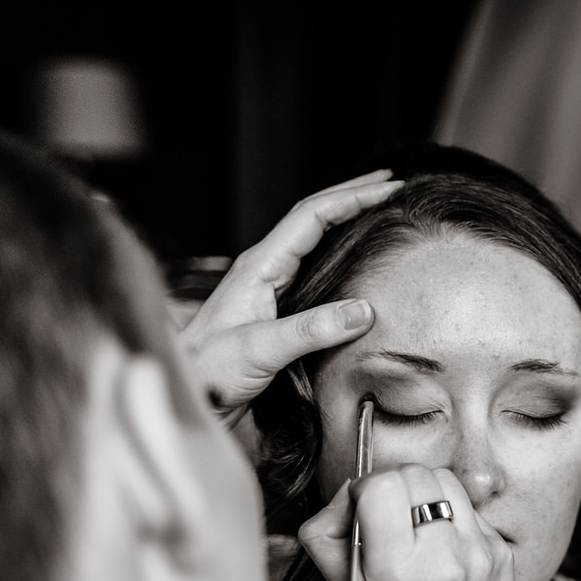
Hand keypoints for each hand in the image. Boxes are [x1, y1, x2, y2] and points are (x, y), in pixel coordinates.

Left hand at [178, 170, 402, 424]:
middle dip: (353, 195)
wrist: (188, 396)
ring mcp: (272, 288)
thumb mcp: (259, 350)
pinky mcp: (279, 309)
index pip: (312, 216)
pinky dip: (342, 252)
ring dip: (347, 220)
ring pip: (315, 240)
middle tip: (393, 184)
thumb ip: (311, 330)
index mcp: (260, 266)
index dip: (352, 197)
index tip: (389, 188)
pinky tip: (357, 258)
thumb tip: (364, 310)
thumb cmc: (209, 372)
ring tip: (379, 210)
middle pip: (315, 217)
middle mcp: (267, 270)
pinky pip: (316, 268)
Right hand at [299, 464, 517, 580]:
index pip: (382, 485)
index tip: (363, 510)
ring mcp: (480, 553)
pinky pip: (470, 508)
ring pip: (445, 480)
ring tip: (416, 528)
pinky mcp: (502, 552)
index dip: (365, 489)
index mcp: (397, 571)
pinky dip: (451, 518)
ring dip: (425, 494)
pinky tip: (443, 550)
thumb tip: (349, 488)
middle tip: (388, 516)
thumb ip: (329, 535)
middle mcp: (443, 558)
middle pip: (415, 473)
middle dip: (394, 486)